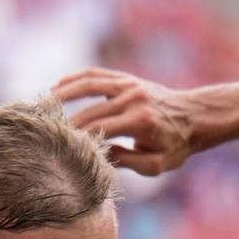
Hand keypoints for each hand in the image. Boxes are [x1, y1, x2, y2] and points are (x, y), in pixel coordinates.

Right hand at [53, 68, 198, 175]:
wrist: (196, 116)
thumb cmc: (176, 145)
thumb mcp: (157, 164)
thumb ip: (127, 161)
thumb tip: (97, 155)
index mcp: (140, 121)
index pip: (99, 130)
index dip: (77, 139)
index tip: (60, 148)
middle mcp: (133, 99)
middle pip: (89, 111)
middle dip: (66, 123)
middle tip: (45, 133)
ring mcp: (129, 85)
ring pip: (87, 84)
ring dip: (62, 93)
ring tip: (43, 105)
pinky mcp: (127, 78)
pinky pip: (96, 74)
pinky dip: (74, 79)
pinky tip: (57, 87)